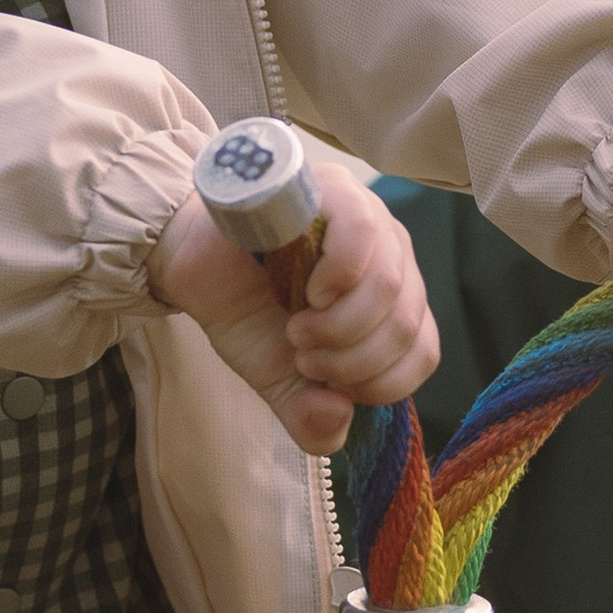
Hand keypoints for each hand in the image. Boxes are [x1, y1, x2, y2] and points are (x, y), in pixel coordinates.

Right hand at [149, 153, 436, 452]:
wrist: (190, 263)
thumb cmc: (244, 311)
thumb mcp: (280, 378)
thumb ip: (310, 414)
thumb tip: (337, 423)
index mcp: (392, 300)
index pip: (423, 352)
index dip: (379, 384)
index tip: (326, 384)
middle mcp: (392, 255)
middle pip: (406, 324)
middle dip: (350, 361)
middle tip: (303, 356)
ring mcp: (368, 217)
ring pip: (390, 286)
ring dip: (339, 327)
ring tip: (298, 329)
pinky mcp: (334, 189)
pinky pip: (363, 233)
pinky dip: (338, 277)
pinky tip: (309, 292)